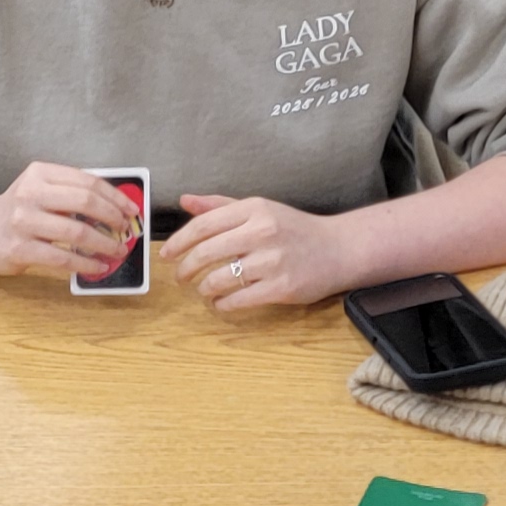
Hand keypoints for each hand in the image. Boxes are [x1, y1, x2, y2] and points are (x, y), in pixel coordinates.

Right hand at [0, 162, 138, 279]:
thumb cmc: (17, 212)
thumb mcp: (38, 190)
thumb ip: (69, 193)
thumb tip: (115, 209)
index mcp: (40, 173)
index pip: (87, 181)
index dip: (115, 197)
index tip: (132, 210)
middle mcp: (29, 193)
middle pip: (85, 202)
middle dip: (112, 217)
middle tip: (125, 230)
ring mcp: (23, 222)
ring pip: (76, 231)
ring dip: (104, 243)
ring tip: (117, 250)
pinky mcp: (20, 249)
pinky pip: (62, 257)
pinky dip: (86, 263)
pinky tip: (98, 266)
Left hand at [167, 194, 365, 310]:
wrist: (338, 249)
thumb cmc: (295, 229)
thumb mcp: (261, 209)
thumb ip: (221, 206)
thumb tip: (185, 200)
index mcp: (254, 209)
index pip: (203, 225)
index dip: (179, 242)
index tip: (167, 254)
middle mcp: (262, 232)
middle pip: (206, 253)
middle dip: (186, 269)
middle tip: (180, 278)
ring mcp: (272, 261)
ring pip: (219, 279)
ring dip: (204, 289)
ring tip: (204, 290)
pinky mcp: (281, 287)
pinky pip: (238, 300)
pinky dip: (222, 304)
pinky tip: (221, 303)